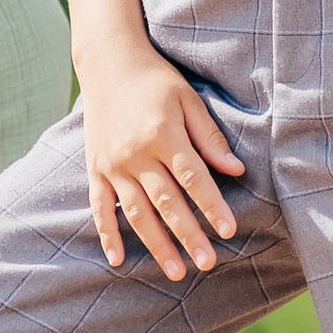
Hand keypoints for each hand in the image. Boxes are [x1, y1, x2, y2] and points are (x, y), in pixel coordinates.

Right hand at [78, 45, 243, 280]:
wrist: (108, 61)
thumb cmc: (156, 80)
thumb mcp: (188, 100)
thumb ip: (210, 138)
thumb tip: (237, 170)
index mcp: (163, 133)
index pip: (193, 178)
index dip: (212, 205)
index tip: (229, 230)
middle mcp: (136, 153)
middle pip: (167, 202)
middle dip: (189, 235)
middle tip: (208, 263)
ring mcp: (113, 163)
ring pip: (137, 212)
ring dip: (156, 244)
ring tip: (176, 271)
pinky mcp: (95, 168)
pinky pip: (100, 207)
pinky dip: (107, 234)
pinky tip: (118, 259)